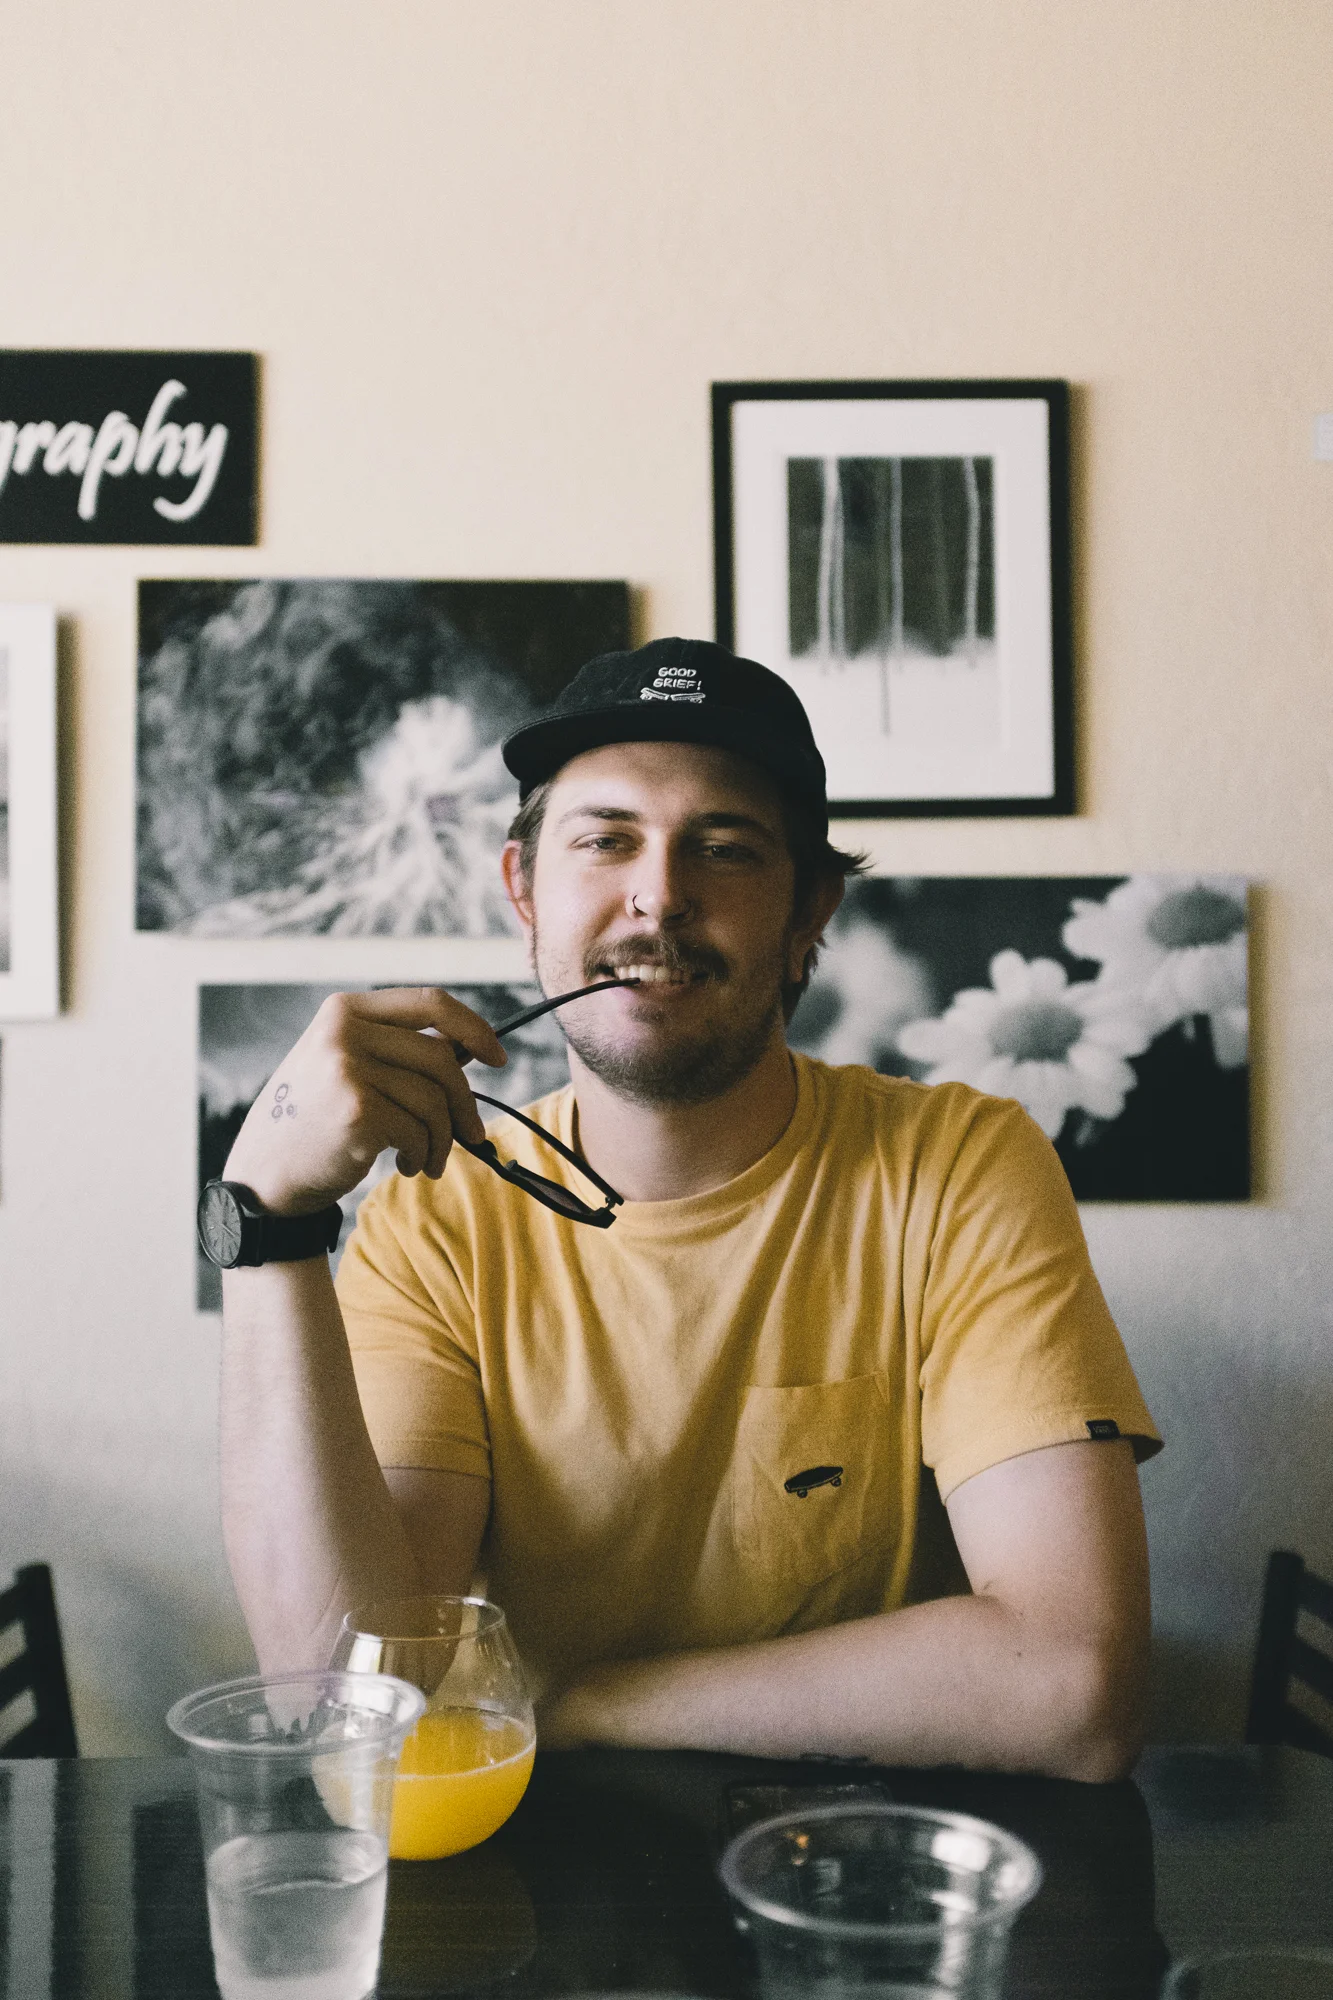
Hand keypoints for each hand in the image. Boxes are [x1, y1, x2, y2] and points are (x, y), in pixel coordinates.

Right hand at [223, 986, 506, 1215]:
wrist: (263, 1174)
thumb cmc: (316, 1120)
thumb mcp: (345, 1065)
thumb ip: (398, 1049)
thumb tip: (473, 1049)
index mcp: (345, 1009)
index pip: (430, 1002)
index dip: (474, 1028)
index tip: (497, 1057)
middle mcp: (343, 1031)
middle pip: (442, 1058)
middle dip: (465, 1103)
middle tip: (473, 1135)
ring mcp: (347, 1068)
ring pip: (435, 1099)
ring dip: (444, 1139)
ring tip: (429, 1160)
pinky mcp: (356, 1110)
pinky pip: (420, 1131)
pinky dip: (424, 1155)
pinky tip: (407, 1167)